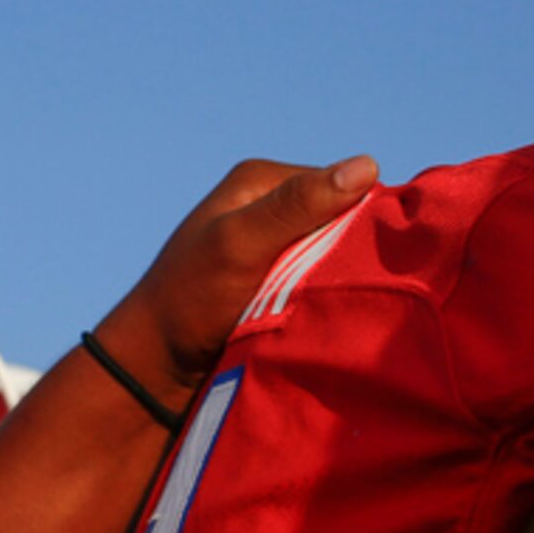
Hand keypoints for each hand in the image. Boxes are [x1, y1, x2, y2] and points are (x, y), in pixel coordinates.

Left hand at [87, 156, 379, 414]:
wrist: (155, 368)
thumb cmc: (190, 299)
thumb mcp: (241, 243)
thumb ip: (296, 206)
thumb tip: (367, 164)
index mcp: (261, 182)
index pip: (344, 185)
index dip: (369, 216)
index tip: (378, 255)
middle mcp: (269, 209)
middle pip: (342, 222)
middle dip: (356, 251)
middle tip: (361, 286)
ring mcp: (273, 251)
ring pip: (334, 259)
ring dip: (344, 281)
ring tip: (347, 305)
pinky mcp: (276, 288)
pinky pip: (320, 288)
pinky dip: (329, 302)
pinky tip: (335, 318)